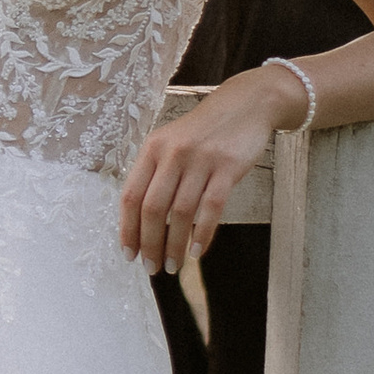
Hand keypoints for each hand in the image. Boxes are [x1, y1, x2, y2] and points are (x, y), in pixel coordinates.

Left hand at [118, 72, 296, 272]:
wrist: (245, 105)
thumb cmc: (204, 131)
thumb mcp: (171, 143)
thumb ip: (156, 174)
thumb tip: (141, 222)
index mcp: (152, 149)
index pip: (131, 196)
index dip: (127, 229)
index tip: (129, 253)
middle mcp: (172, 153)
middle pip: (152, 208)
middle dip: (149, 244)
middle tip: (152, 268)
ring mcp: (200, 160)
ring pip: (180, 213)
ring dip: (174, 245)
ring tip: (174, 265)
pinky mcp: (227, 167)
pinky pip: (211, 208)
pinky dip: (203, 233)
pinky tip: (196, 251)